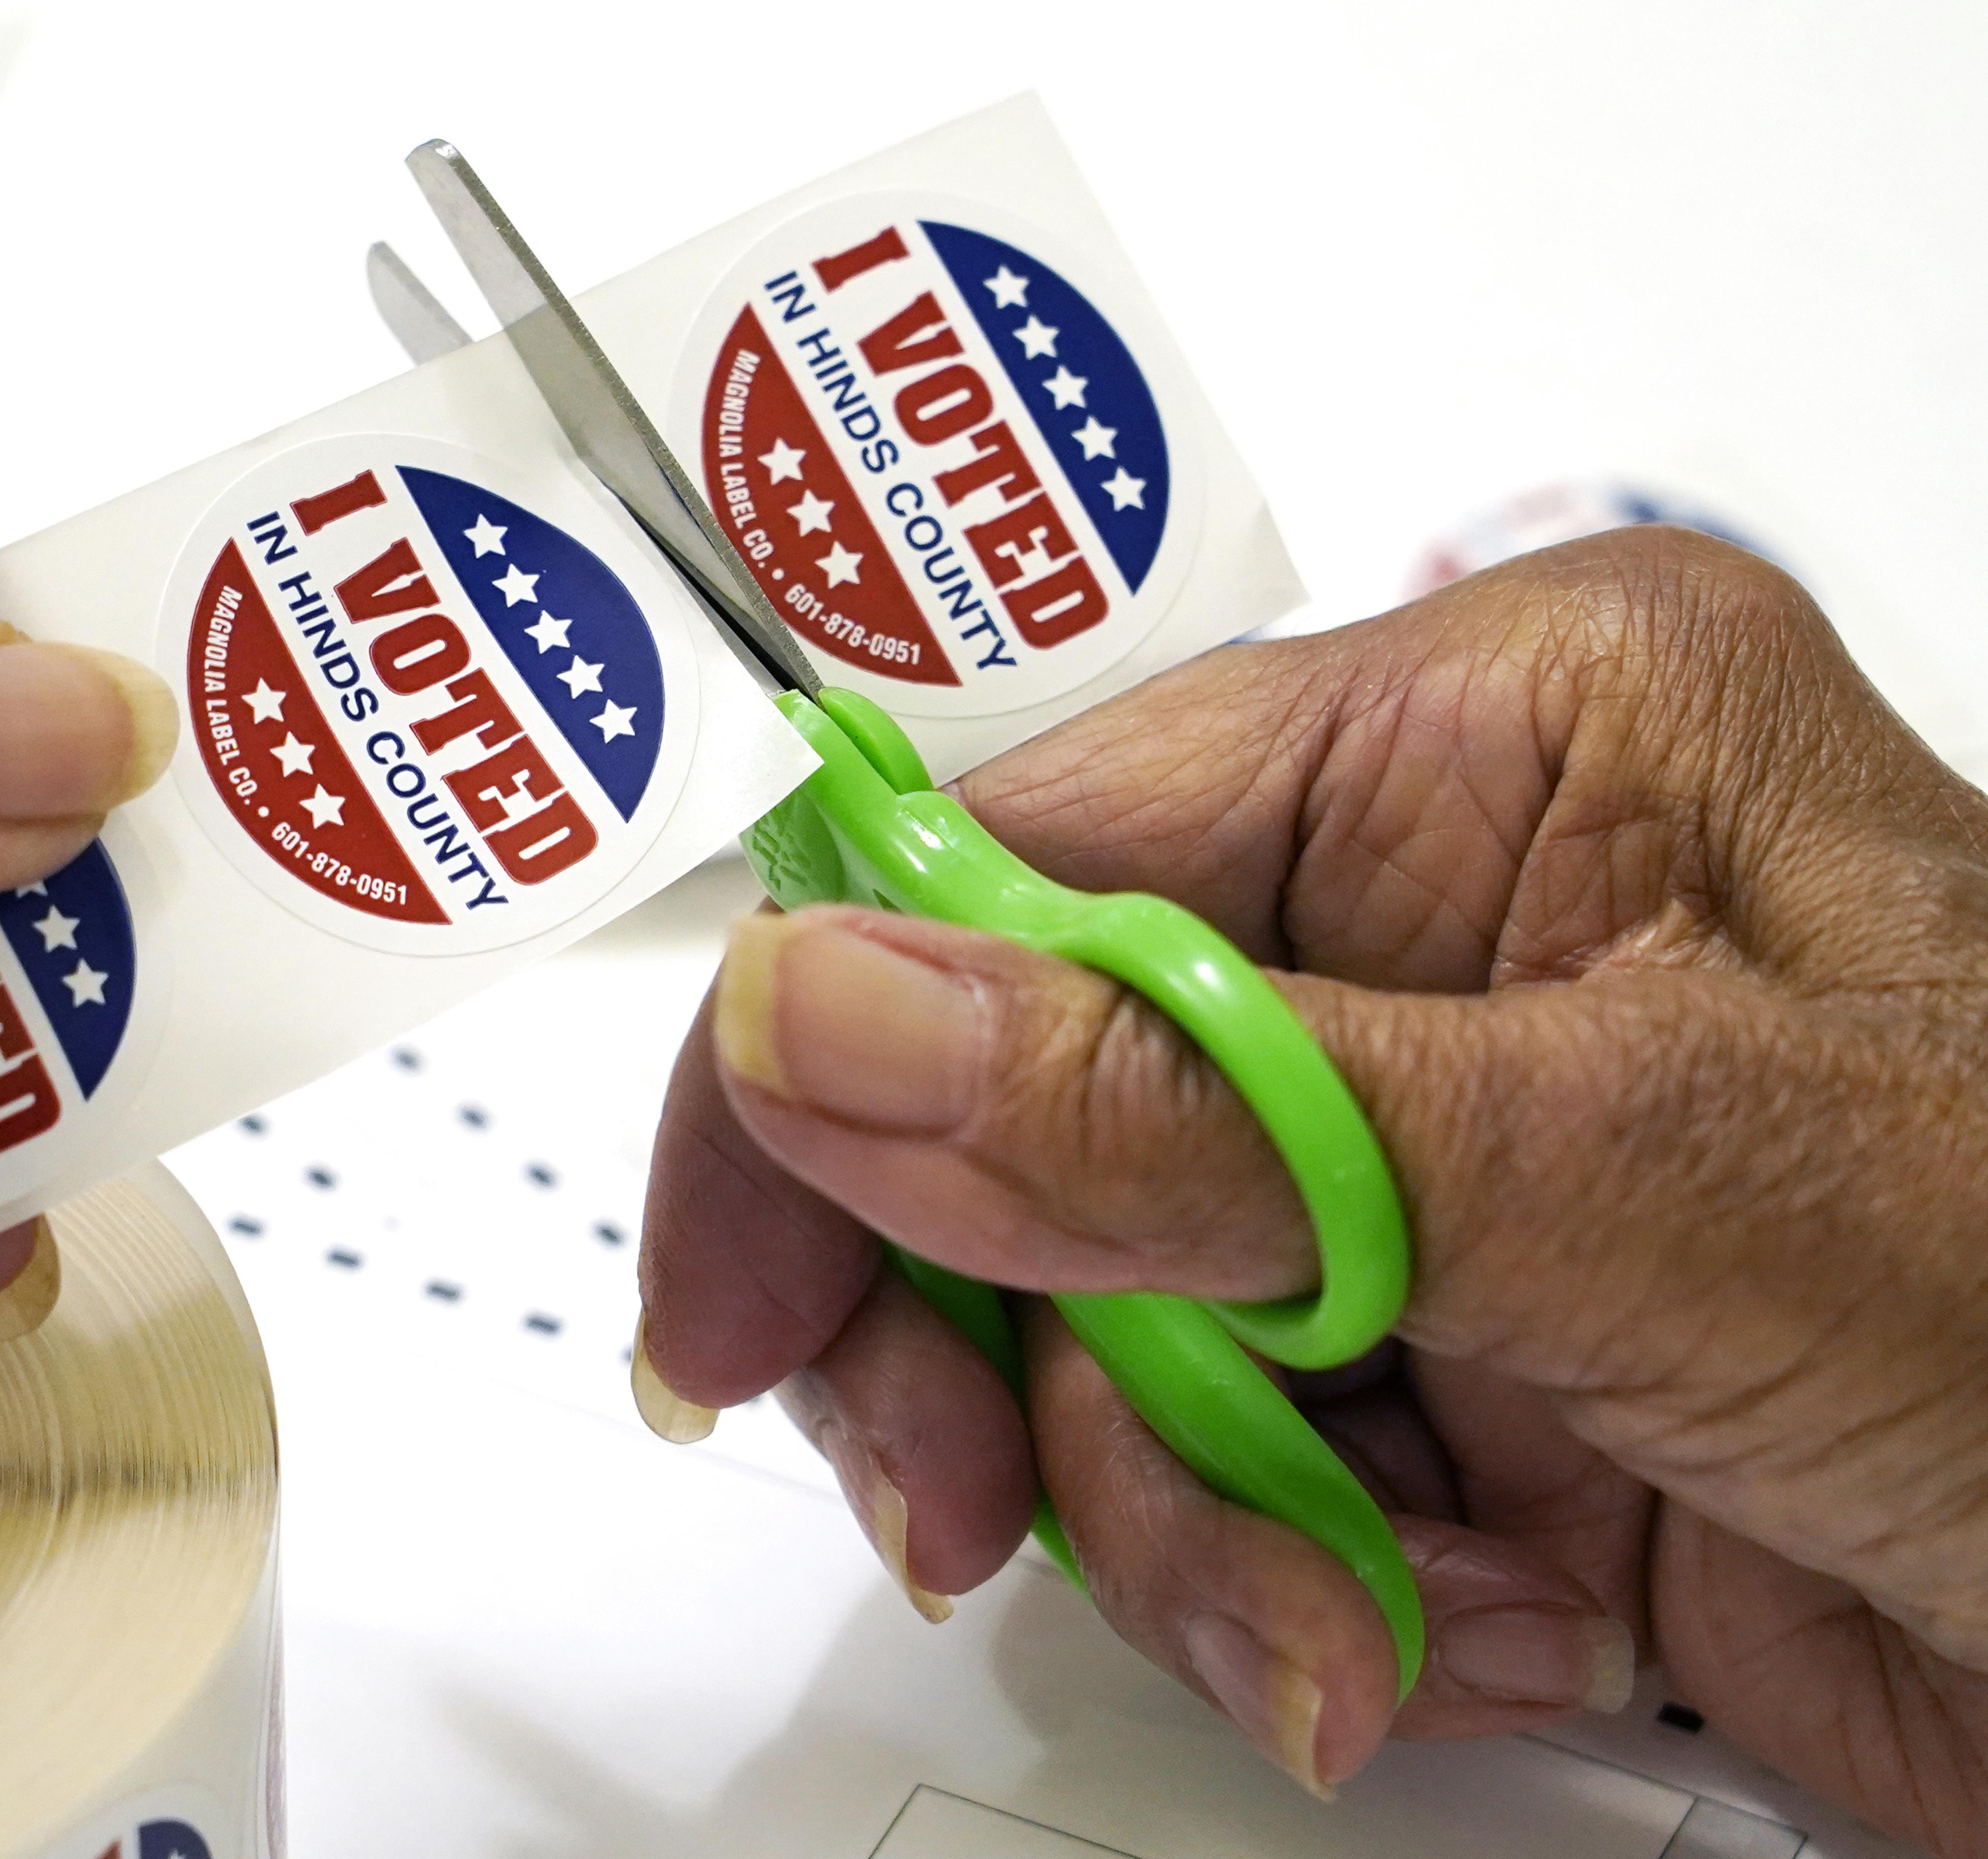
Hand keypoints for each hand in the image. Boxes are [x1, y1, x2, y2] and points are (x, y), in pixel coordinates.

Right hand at [637, 529, 1987, 1852]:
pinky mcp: (1460, 1363)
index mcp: (1497, 745)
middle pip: (1020, 1096)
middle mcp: (1444, 926)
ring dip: (1169, 1507)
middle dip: (988, 1330)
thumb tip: (827, 1014)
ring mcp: (1441, 1156)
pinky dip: (1289, 1587)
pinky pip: (1227, 1461)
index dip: (833, 1063)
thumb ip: (1195, 1108)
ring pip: (1100, 1309)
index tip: (739, 1290)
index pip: (1024, 851)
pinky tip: (1434, 1632)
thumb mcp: (1638, 1183)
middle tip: (946, 1499)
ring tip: (1322, 1621)